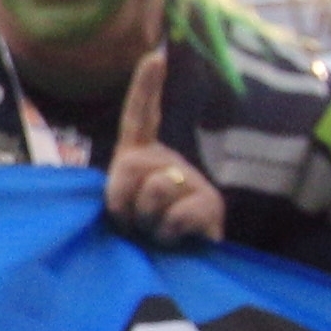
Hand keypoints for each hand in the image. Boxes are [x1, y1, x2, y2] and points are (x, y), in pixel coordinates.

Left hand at [103, 49, 225, 247]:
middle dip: (122, 202)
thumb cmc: (137, 241)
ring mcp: (193, 181)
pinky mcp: (211, 205)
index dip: (145, 88)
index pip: (140, 118)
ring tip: (155, 234)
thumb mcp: (120, 209)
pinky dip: (170, 233)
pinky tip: (178, 240)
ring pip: (155, 189)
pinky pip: (178, 213)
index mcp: (143, 158)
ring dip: (146, 221)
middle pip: (131, 166)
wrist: (172, 273)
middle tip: (134, 225)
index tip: (154, 56)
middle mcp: (170, 162)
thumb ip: (119, 189)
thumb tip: (136, 180)